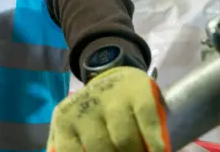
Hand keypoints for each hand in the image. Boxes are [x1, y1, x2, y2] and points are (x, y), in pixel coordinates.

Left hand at [48, 67, 170, 151]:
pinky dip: (155, 145)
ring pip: (125, 142)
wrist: (115, 75)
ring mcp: (112, 98)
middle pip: (100, 150)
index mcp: (64, 122)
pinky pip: (149, 124)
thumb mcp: (70, 133)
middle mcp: (85, 108)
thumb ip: (68, 151)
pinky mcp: (139, 93)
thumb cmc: (92, 116)